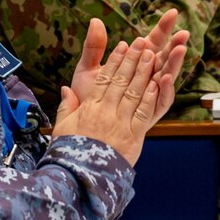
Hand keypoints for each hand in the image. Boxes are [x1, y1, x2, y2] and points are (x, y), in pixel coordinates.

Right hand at [49, 39, 181, 164]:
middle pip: (121, 81)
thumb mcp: (62, 128)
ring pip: (134, 92)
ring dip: (144, 72)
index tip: (122, 46)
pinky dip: (150, 97)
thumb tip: (65, 89)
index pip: (104, 79)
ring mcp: (120, 123)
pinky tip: (157, 83)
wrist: (82, 177)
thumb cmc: (71, 153)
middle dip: (132, 60)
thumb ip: (66, 107)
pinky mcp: (133, 136)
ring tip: (152, 55)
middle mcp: (105, 112)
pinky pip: (143, 113)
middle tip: (141, 42)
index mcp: (89, 108)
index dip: (114, 61)